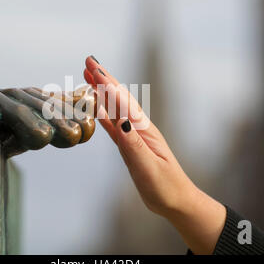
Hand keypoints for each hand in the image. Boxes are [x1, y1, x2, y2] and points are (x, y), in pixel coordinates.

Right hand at [84, 56, 225, 254]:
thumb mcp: (149, 168)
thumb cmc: (166, 187)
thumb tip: (120, 122)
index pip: (122, 103)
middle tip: (88, 61)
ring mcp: (133, 136)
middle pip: (118, 99)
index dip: (107, 84)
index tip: (93, 67)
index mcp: (144, 131)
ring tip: (89, 76)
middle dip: (103, 79)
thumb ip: (133, 145)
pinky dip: (102, 112)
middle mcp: (138, 129)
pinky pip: (112, 124)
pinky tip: (95, 106)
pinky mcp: (129, 145)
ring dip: (101, 91)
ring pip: (114, 108)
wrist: (176, 201)